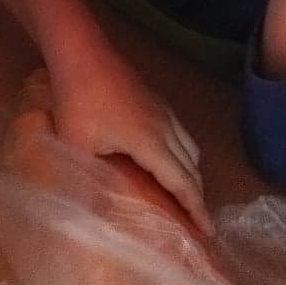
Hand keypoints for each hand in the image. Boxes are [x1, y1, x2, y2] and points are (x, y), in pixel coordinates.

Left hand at [44, 41, 211, 233]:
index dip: (196, 210)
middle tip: (197, 221)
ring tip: (184, 195)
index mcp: (152, 144)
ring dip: (192, 173)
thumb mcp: (76, 146)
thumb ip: (86, 178)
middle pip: (193, 168)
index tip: (209, 233)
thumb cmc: (76, 100)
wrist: (80, 52)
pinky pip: (180, 134)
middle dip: (198, 196)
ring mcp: (163, 111)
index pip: (183, 184)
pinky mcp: (155, 100)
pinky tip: (166, 160)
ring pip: (190, 148)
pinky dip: (182, 154)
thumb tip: (91, 213)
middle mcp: (166, 128)